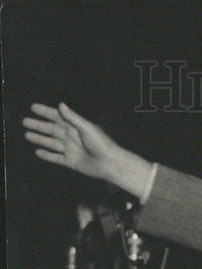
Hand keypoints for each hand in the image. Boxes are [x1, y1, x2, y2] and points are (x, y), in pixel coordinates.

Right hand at [23, 102, 151, 197]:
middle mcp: (71, 137)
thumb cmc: (101, 144)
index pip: (57, 117)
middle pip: (51, 129)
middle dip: (38, 125)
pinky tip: (38, 152)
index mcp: (75, 126)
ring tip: (26, 135)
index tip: (33, 107)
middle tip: (24, 121)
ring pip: (51, 143)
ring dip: (39, 138)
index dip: (45, 112)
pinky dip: (47, 155)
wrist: (109, 164)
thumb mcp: (87, 128)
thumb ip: (73, 118)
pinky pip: (56, 158)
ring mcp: (70, 149)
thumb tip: (60, 105)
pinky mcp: (71, 161)